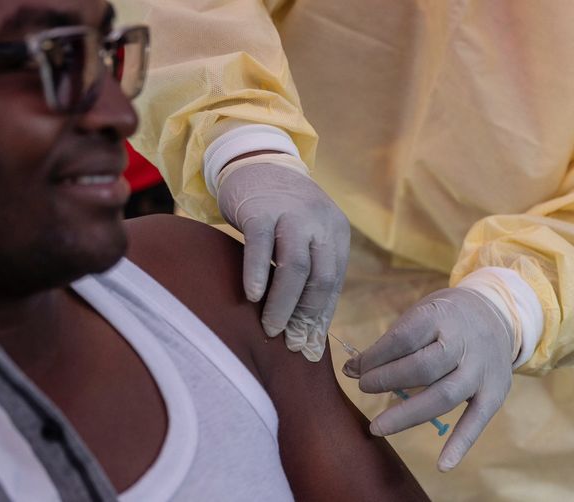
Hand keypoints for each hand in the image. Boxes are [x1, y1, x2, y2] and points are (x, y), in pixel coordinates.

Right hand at [217, 161, 349, 360]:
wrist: (256, 162)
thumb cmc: (278, 210)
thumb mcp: (304, 234)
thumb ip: (309, 270)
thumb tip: (307, 328)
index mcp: (335, 232)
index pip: (333, 283)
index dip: (320, 317)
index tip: (308, 345)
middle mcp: (320, 222)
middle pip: (320, 278)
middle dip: (304, 315)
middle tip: (289, 342)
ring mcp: (291, 214)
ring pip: (294, 267)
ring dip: (283, 303)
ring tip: (270, 327)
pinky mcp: (261, 209)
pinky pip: (261, 246)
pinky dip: (257, 273)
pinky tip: (251, 295)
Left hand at [343, 288, 513, 470]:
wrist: (496, 314)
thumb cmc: (443, 319)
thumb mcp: (417, 316)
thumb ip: (388, 344)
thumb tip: (351, 370)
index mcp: (439, 317)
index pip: (402, 339)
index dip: (376, 357)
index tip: (355, 369)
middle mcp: (464, 344)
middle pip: (423, 368)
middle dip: (387, 380)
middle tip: (363, 387)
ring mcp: (481, 371)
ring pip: (444, 396)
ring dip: (407, 415)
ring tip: (377, 427)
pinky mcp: (495, 393)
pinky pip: (477, 421)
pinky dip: (460, 444)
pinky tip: (442, 465)